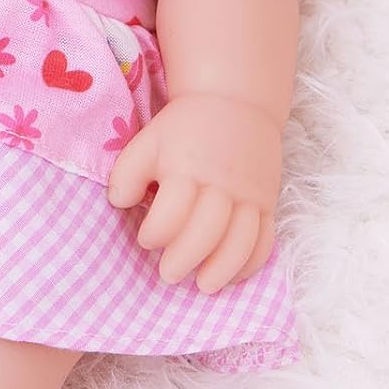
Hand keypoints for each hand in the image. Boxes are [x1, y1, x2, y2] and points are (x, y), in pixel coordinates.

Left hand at [106, 93, 280, 294]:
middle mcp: (222, 184)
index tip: (145, 239)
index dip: (155, 234)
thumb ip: (127, 174)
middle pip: (207, 233)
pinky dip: (251, 263)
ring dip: (222, 270)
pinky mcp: (268, 201)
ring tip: (203, 286)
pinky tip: (233, 276)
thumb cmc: (183, 128)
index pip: (171, 213)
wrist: (235, 102)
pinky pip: (265, 239)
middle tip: (167, 274)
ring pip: (241, 242)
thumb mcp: (147, 141)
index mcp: (186, 168)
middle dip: (184, 260)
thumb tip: (119, 204)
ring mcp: (249, 194)